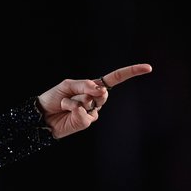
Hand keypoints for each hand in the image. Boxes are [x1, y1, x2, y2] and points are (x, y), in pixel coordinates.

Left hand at [37, 63, 152, 138]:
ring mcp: (92, 112)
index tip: (148, 68)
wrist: (41, 115)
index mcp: (93, 87)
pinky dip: (72, 109)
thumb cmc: (53, 98)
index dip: (131, 73)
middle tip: (74, 94)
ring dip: (73, 101)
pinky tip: (66, 111)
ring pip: (90, 103)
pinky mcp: (86, 122)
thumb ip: (84, 84)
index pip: (115, 79)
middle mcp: (95, 100)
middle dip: (88, 92)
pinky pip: (84, 113)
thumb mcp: (67, 85)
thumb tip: (100, 89)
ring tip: (65, 104)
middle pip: (102, 93)